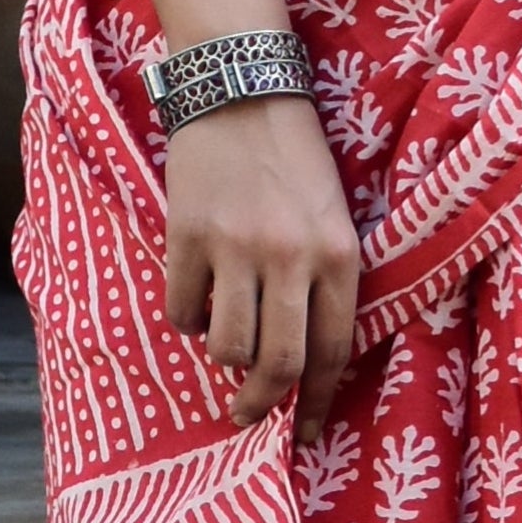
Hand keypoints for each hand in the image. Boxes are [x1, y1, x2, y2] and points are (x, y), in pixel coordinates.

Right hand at [165, 90, 361, 426]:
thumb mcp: (332, 217)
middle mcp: (292, 257)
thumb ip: (325, 281)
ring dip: (223, 355)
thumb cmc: (295, 158)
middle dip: (263, 404)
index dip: (315, 401)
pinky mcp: (188, 236)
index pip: (332, 351)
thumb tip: (302, 360)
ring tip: (222, 336)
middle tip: (249, 417)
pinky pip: (182, 310)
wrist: (241, 90)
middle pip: (278, 362)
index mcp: (339, 254)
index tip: (303, 432)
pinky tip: (195, 296)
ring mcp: (237, 248)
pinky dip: (186, 318)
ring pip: (227, 345)